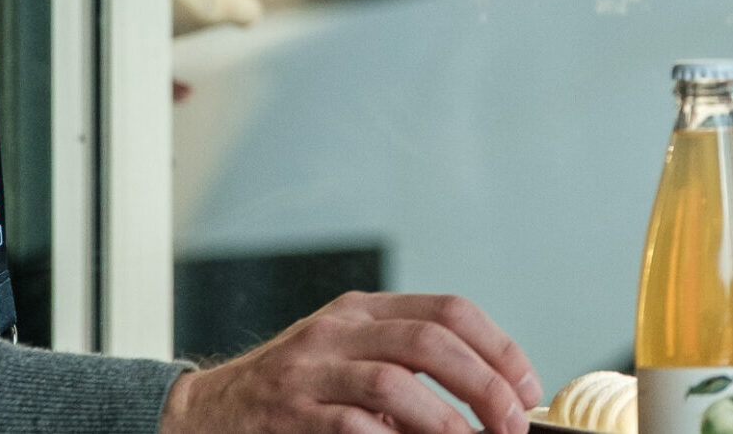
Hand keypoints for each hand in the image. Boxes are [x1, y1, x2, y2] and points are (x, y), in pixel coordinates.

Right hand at [159, 291, 541, 433]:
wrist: (203, 416)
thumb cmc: (292, 393)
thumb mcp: (347, 360)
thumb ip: (404, 367)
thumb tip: (487, 398)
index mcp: (362, 311)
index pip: (447, 310)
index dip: (496, 346)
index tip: (528, 385)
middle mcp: (339, 330)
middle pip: (429, 340)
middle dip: (483, 382)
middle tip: (513, 423)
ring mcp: (311, 371)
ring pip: (394, 380)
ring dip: (445, 420)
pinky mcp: (289, 414)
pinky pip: (350, 426)